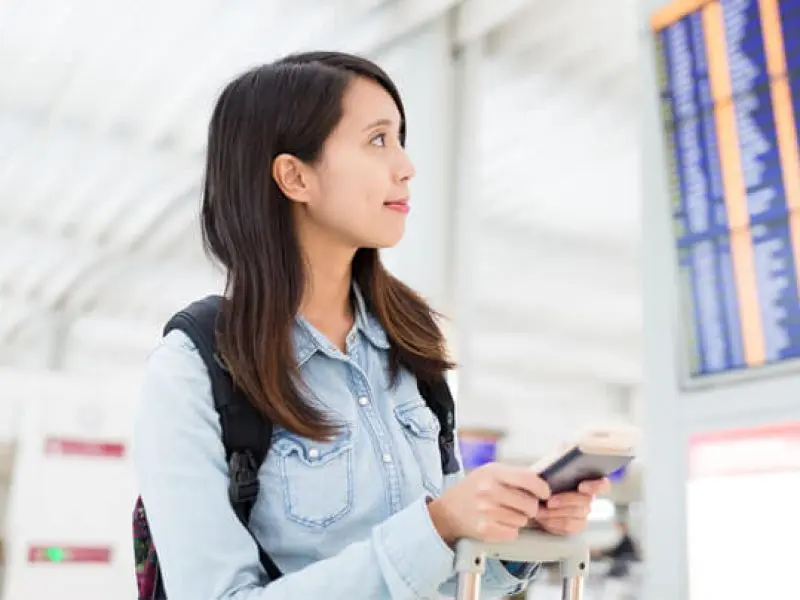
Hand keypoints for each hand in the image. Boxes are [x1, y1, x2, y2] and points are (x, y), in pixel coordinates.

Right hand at [427, 463, 550, 544]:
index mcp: (493, 473)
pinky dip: (509, 530)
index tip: (545, 493)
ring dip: (518, 519)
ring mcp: (486, 511)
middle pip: (530, 504)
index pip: (528, 479)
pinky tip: (499, 522)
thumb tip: (542, 482)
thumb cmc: (473, 489)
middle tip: (521, 505)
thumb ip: (514, 475)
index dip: (542, 488)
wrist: (448, 510)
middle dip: (530, 507)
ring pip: (522, 520)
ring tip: (504, 513)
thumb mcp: (490, 472)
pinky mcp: (485, 529)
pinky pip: (513, 533)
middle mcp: (489, 490)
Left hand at [532, 478, 609, 535]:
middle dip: (565, 501)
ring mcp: (583, 513)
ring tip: (540, 511)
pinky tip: (543, 519)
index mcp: (585, 482)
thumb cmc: (541, 486)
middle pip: (585, 500)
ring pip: (575, 514)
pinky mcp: (575, 526)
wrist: (532, 502)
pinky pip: (568, 525)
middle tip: (549, 502)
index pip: (602, 484)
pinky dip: (553, 521)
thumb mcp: (546, 475)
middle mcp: (588, 498)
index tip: (582, 486)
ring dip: (555, 513)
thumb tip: (554, 473)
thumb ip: (554, 473)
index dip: (597, 485)